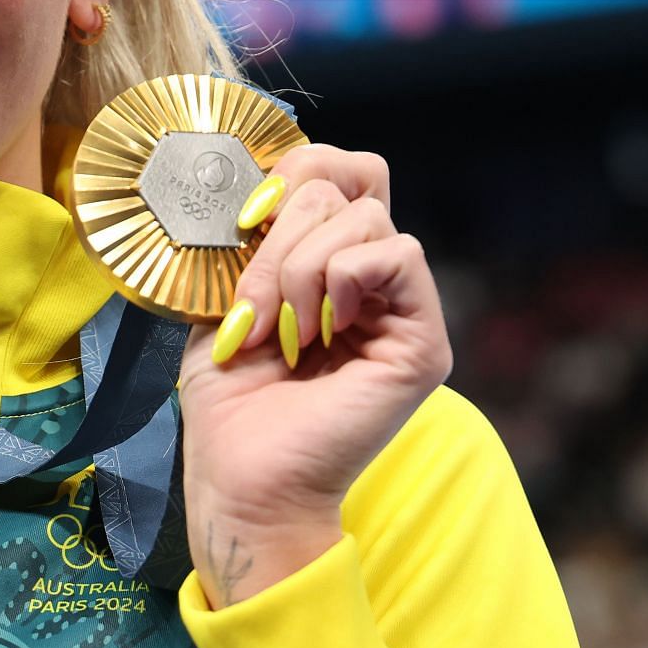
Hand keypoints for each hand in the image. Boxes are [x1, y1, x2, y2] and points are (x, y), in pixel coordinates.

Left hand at [177, 143, 452, 606]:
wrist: (240, 476)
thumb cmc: (228, 402)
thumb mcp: (224, 298)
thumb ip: (251, 237)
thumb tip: (263, 182)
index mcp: (327, 266)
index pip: (340, 172)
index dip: (293, 171)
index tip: (243, 219)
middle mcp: (371, 283)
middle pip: (347, 185)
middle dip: (281, 233)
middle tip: (254, 304)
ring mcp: (402, 311)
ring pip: (367, 218)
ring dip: (300, 266)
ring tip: (282, 329)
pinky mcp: (423, 341)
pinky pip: (400, 254)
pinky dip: (343, 276)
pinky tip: (319, 327)